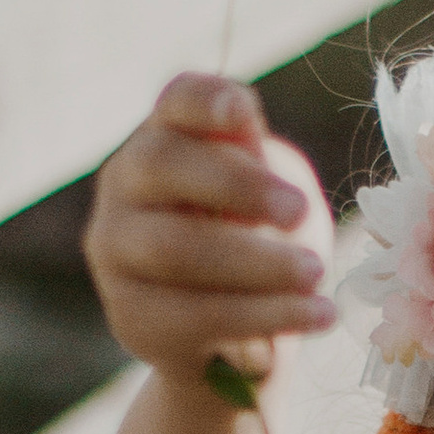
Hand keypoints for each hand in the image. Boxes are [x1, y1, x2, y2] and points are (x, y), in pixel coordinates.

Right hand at [84, 74, 338, 395]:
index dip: (206, 100)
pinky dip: (265, 315)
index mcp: (165, 135)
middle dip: (238, 186)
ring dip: (258, 262)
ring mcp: (116, 249)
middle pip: (164, 165)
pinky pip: (196, 314)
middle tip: (301, 211)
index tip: (242, 111)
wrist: (227, 333)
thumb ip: (261, 164)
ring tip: (316, 274)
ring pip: (175, 248)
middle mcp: (125, 184)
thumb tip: (249, 141)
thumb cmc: (253, 238)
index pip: (176, 101)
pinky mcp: (131, 315)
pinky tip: (318, 314)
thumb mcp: (268, 192)